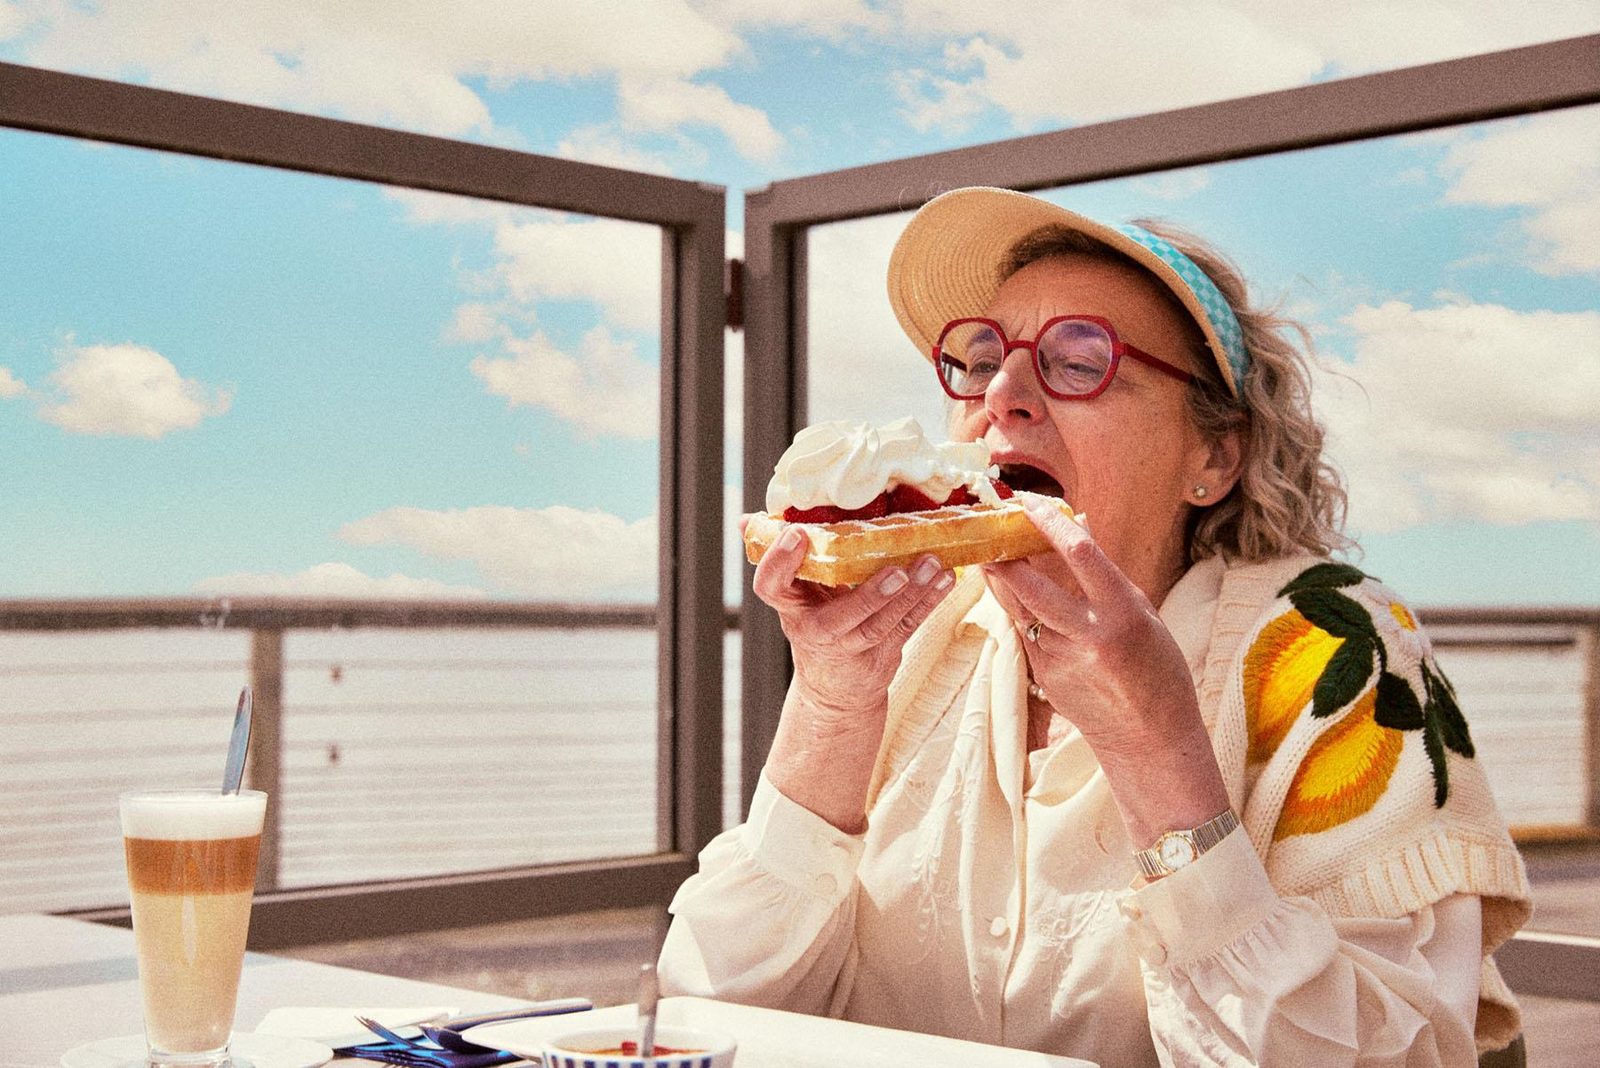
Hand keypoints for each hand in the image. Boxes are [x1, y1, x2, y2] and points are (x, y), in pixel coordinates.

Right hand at [751, 521, 954, 830]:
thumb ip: (780, 556)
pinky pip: (908, 627)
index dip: (781, 563)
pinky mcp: (884, 654)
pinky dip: (930, 602)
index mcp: (790, 606)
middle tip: (897, 570)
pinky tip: (946, 579)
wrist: (834, 687)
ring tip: (932, 565)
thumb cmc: (813, 621)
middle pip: (843, 617)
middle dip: (871, 595)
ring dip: (912, 595)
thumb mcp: (792, 594)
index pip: (772, 587)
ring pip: (883, 624)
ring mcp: (853, 647)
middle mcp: (818, 631)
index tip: (797, 534)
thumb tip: (747, 520)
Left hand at [982, 499, 1228, 846]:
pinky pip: (1025, 633)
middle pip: (1029, 585)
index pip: (1080, 554)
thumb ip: (1105, 575)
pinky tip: (1024, 602)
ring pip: (1018, 609)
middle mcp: (1087, 635)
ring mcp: (1060, 659)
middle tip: (989, 531)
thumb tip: (1079, 526)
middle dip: (1003, 555)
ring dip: (1004, 581)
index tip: (1030, 502)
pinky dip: (1021, 612)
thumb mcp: (1144, 615)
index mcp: (1121, 613)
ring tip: (995, 555)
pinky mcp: (1043, 676)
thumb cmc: (1157, 670)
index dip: (1050, 523)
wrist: (1150, 739)